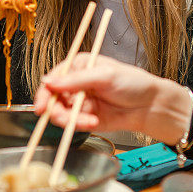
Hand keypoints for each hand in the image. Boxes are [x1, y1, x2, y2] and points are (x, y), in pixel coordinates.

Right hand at [35, 54, 192, 144]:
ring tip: (90, 120)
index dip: (45, 92)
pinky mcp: (86, 118)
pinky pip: (73, 124)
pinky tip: (94, 122)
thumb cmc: (133, 83)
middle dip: (57, 110)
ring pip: (61, 114)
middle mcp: (77, 84)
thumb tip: (49, 82)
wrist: (150, 105)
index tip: (42, 106)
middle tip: (65, 117)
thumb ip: (76, 80)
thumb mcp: (105, 76)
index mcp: (80, 66)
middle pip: (53, 99)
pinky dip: (80, 125)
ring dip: (72, 120)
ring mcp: (81, 102)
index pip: (53, 78)